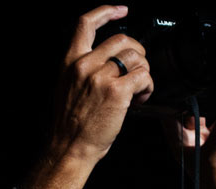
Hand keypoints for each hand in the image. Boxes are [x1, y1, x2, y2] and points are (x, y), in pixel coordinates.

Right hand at [50, 5, 154, 164]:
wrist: (69, 148)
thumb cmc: (69, 124)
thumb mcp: (66, 87)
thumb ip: (82, 68)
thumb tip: (109, 58)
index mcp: (70, 62)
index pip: (86, 24)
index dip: (106, 12)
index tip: (120, 11)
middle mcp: (84, 65)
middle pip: (121, 39)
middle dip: (137, 51)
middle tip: (138, 68)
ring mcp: (101, 77)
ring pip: (136, 56)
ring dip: (144, 71)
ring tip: (139, 89)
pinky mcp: (117, 91)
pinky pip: (143, 76)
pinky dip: (148, 86)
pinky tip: (141, 97)